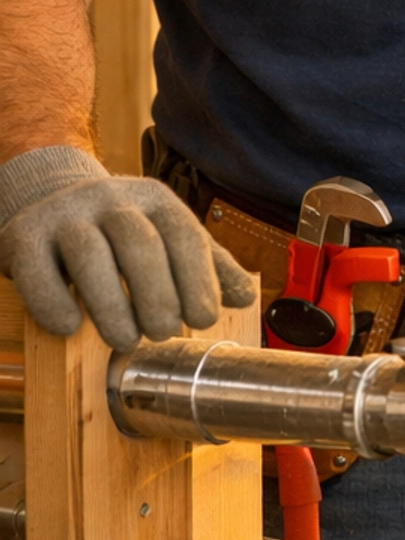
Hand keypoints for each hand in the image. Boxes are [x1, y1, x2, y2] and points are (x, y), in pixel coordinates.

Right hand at [0, 148, 258, 351]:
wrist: (47, 201)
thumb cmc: (119, 234)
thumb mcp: (167, 237)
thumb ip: (207, 264)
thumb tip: (246, 298)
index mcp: (154, 198)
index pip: (183, 233)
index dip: (197, 279)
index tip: (202, 319)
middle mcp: (110, 198)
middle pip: (139, 243)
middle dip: (158, 295)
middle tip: (163, 334)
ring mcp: (64, 215)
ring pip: (89, 254)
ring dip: (111, 306)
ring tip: (126, 341)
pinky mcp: (23, 236)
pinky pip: (36, 270)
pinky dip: (55, 303)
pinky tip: (71, 327)